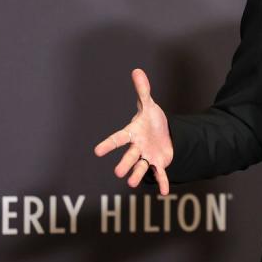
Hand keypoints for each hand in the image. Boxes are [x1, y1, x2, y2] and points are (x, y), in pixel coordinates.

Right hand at [94, 68, 172, 194]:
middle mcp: (137, 147)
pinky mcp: (158, 163)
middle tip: (118, 173)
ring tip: (132, 183)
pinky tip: (163, 192)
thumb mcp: (149, 105)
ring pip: (141, 167)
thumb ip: (143, 90)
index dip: (108, 145)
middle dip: (125, 164)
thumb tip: (137, 70)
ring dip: (137, 174)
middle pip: (129, 156)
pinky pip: (159, 173)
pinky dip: (161, 182)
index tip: (97, 151)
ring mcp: (146, 156)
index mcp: (132, 133)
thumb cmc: (151, 120)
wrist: (164, 133)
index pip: (118, 139)